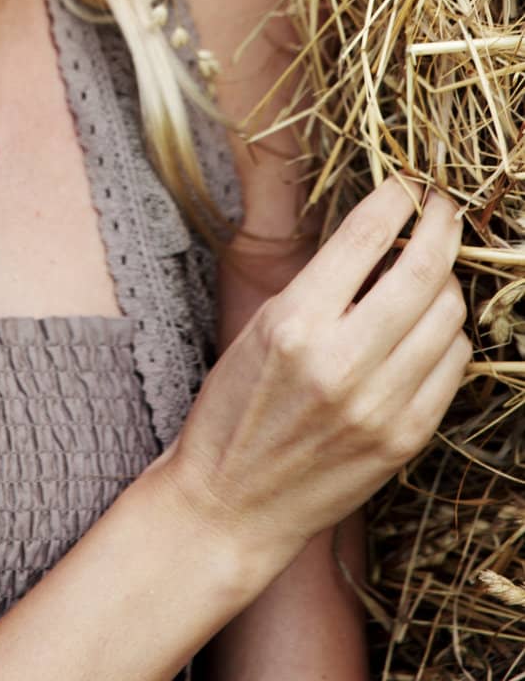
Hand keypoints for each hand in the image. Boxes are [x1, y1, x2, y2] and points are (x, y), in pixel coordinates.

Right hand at [140, 176, 469, 571]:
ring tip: (429, 270)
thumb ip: (321, 283)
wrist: (233, 502)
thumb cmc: (236, 408)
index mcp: (295, 323)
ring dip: (446, 280)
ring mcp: (382, 404)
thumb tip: (379, 232)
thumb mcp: (262, 326)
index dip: (396, 199)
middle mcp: (343, 362)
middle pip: (423, 270)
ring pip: (448, 314)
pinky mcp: (407, 438)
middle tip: (440, 207)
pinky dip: (449, 334)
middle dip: (440, 224)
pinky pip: (454, 365)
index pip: (365, 237)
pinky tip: (428, 325)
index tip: (408, 185)